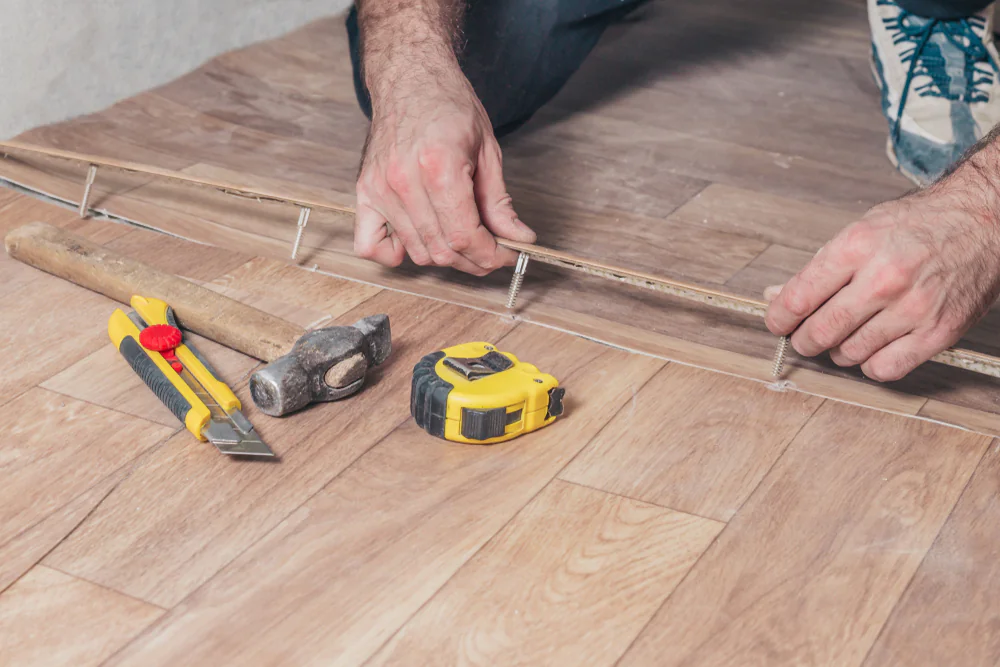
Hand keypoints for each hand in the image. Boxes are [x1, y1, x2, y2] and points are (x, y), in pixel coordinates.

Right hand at [354, 63, 535, 274]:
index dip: (491, 255)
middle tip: (491, 250)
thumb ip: (499, 201)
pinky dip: (394, 254)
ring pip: (417, 252)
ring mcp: (380, 190)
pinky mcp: (364, 193)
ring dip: (445, 257)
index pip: (464, 236)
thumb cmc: (449, 106)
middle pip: (442, 250)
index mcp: (439, 167)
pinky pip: (370, 246)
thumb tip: (519, 238)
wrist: (410, 77)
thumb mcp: (487, 150)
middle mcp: (403, 182)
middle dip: (474, 259)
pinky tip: (416, 240)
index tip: (506, 254)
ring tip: (463, 239)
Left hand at [765, 178, 999, 381]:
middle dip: (804, 340)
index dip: (778, 318)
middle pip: (821, 331)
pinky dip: (870, 365)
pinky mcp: (939, 332)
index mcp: (857, 246)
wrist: (984, 221)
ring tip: (846, 335)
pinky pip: (886, 369)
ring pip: (850, 354)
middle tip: (806, 337)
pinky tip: (872, 348)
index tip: (777, 323)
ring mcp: (913, 308)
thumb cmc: (919, 225)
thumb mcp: (861, 230)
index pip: (798, 298)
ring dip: (838, 351)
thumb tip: (777, 297)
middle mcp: (884, 278)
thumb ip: (819, 268)